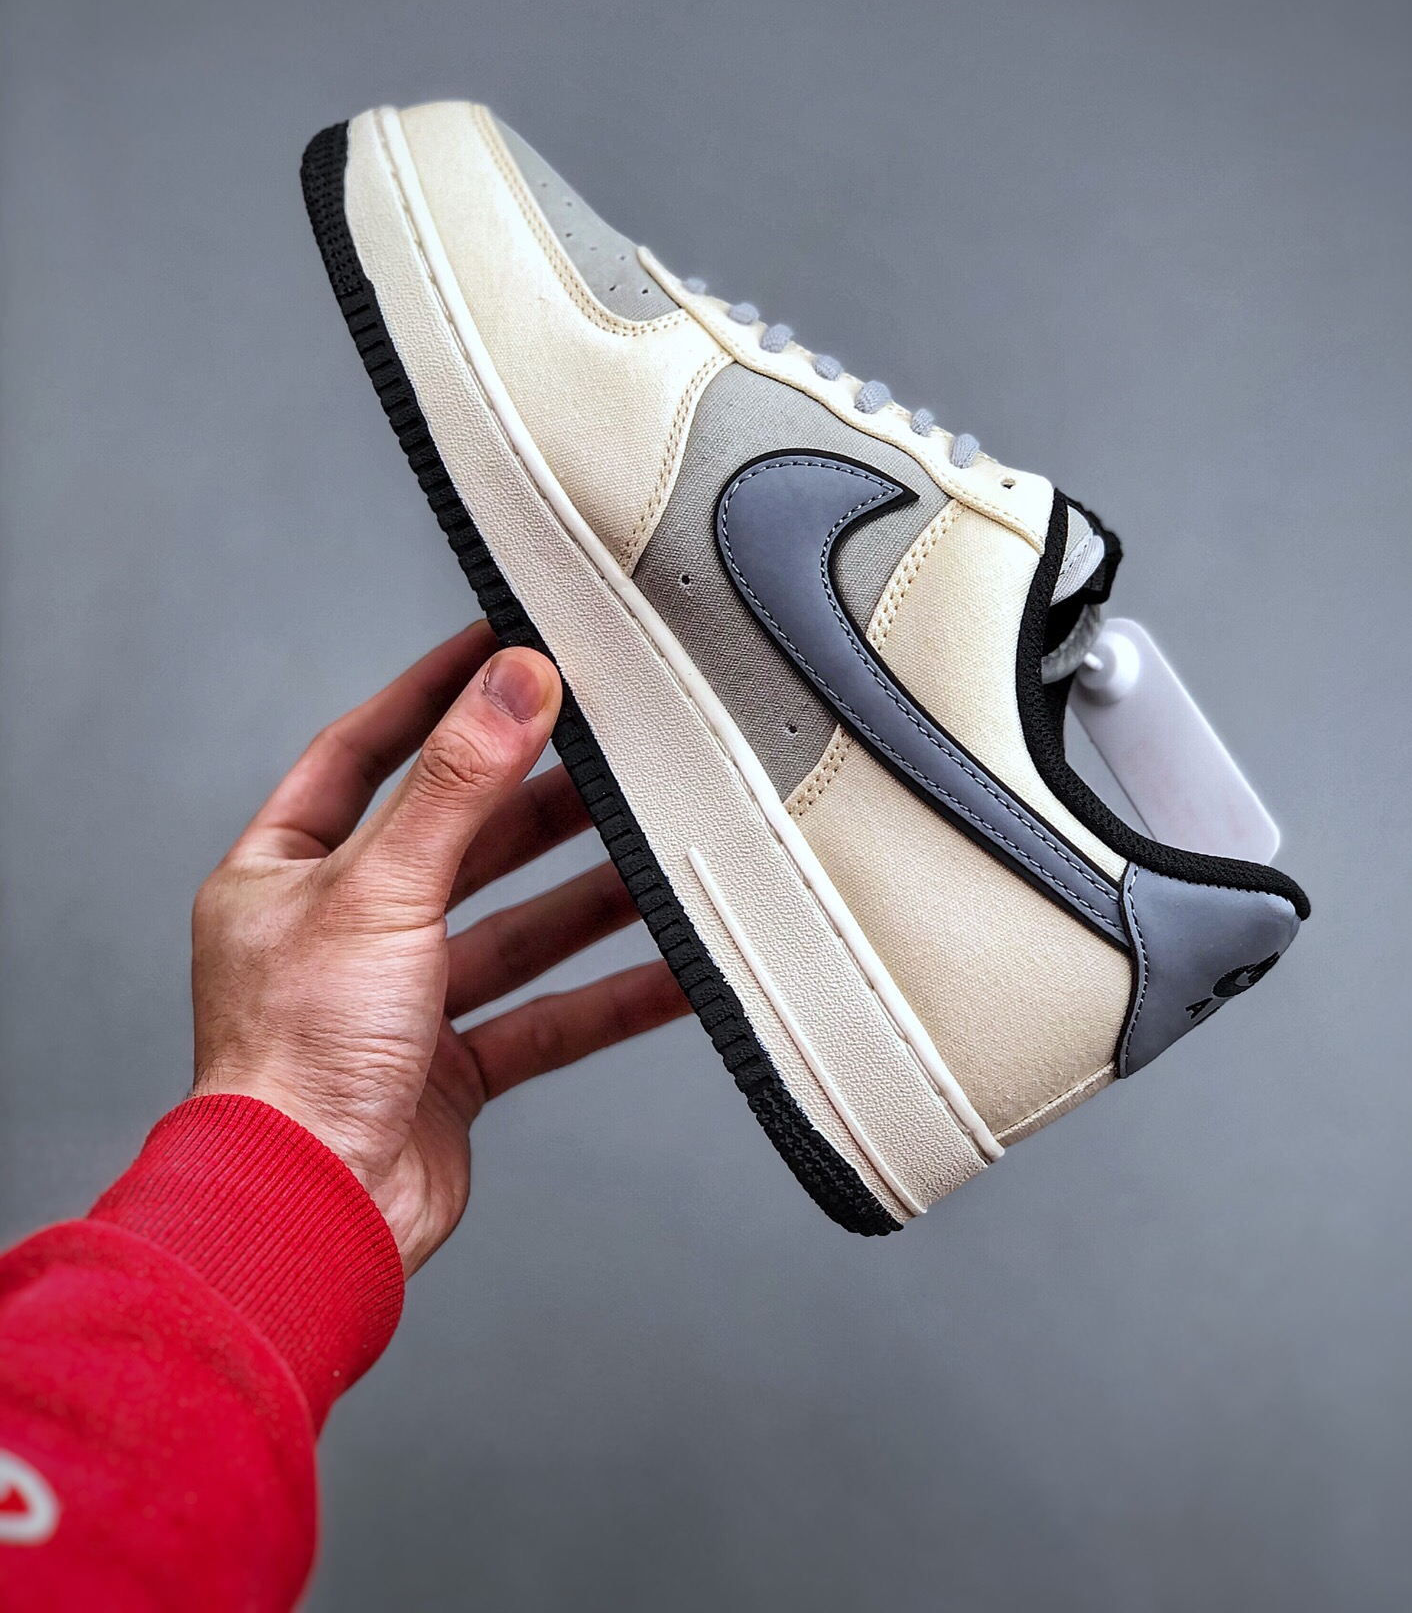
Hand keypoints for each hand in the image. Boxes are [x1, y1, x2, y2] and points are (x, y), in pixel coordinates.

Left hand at [190, 622, 687, 1274]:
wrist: (306, 1219)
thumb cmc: (294, 1063)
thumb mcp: (380, 890)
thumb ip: (458, 784)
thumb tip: (515, 680)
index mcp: (283, 875)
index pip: (362, 754)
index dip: (430, 696)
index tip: (496, 644)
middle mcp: (336, 933)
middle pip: (454, 841)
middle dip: (535, 798)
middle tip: (611, 745)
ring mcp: (395, 1004)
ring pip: (512, 929)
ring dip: (587, 897)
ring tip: (664, 851)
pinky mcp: (449, 1070)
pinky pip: (546, 1017)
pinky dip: (610, 997)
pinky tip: (676, 973)